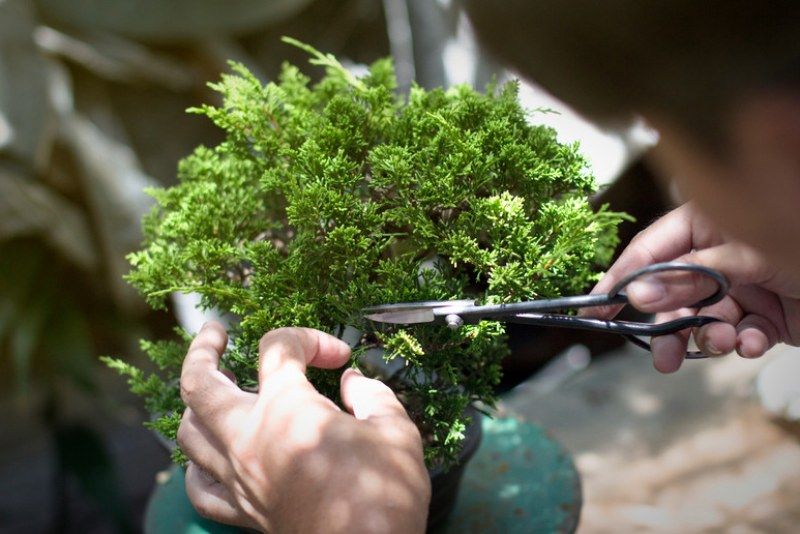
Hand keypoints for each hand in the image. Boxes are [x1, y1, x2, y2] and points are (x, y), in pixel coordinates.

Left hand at [177, 323, 429, 532]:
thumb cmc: (383, 494)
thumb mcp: (395, 430)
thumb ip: (372, 394)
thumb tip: (354, 382)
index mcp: (286, 407)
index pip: (278, 347)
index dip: (311, 339)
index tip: (340, 357)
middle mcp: (249, 437)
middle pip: (199, 382)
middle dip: (202, 349)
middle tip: (215, 332)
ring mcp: (239, 478)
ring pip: (189, 432)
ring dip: (195, 403)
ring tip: (212, 390)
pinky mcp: (242, 513)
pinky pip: (200, 487)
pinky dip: (197, 466)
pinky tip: (209, 457)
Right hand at [586, 202, 799, 372]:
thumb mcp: (747, 255)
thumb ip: (690, 276)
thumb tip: (637, 296)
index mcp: (709, 221)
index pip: (650, 250)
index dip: (620, 280)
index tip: (594, 311)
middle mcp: (720, 253)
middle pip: (671, 292)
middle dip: (666, 325)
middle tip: (658, 356)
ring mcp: (742, 286)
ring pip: (702, 320)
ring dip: (708, 337)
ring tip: (724, 344)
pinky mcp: (765, 317)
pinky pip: (738, 335)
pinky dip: (743, 343)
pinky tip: (755, 342)